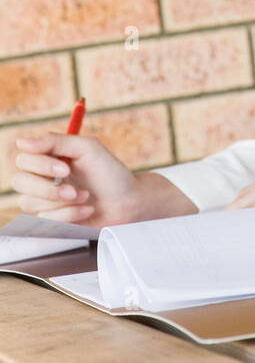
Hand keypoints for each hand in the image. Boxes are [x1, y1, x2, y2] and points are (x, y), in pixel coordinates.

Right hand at [13, 131, 142, 228]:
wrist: (127, 202)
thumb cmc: (109, 172)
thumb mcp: (87, 148)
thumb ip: (56, 141)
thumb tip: (22, 142)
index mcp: (48, 157)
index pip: (23, 158)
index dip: (39, 164)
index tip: (65, 168)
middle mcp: (42, 178)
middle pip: (19, 181)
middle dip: (48, 188)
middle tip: (74, 189)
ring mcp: (44, 200)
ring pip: (29, 202)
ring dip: (62, 202)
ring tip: (85, 197)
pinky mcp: (50, 220)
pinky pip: (44, 220)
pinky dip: (69, 215)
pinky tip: (85, 211)